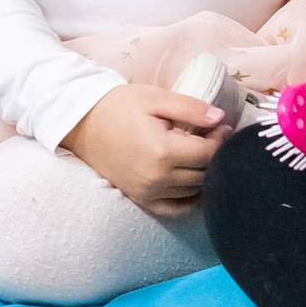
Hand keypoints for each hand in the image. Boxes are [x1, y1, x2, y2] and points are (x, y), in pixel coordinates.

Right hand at [62, 84, 229, 216]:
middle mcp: (156, 178)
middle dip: (215, 155)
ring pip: (193, 191)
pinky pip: (174, 208)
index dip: (221, 139)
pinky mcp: (139, 199)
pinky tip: (192, 181)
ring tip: (200, 151)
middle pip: (204, 173)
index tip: (221, 126)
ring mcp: (147, 192)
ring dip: (203, 173)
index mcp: (162, 151)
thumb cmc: (120, 107)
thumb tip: (220, 118)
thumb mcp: (157, 98)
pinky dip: (189, 198)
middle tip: (212, 136)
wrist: (83, 124)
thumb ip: (192, 108)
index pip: (209, 153)